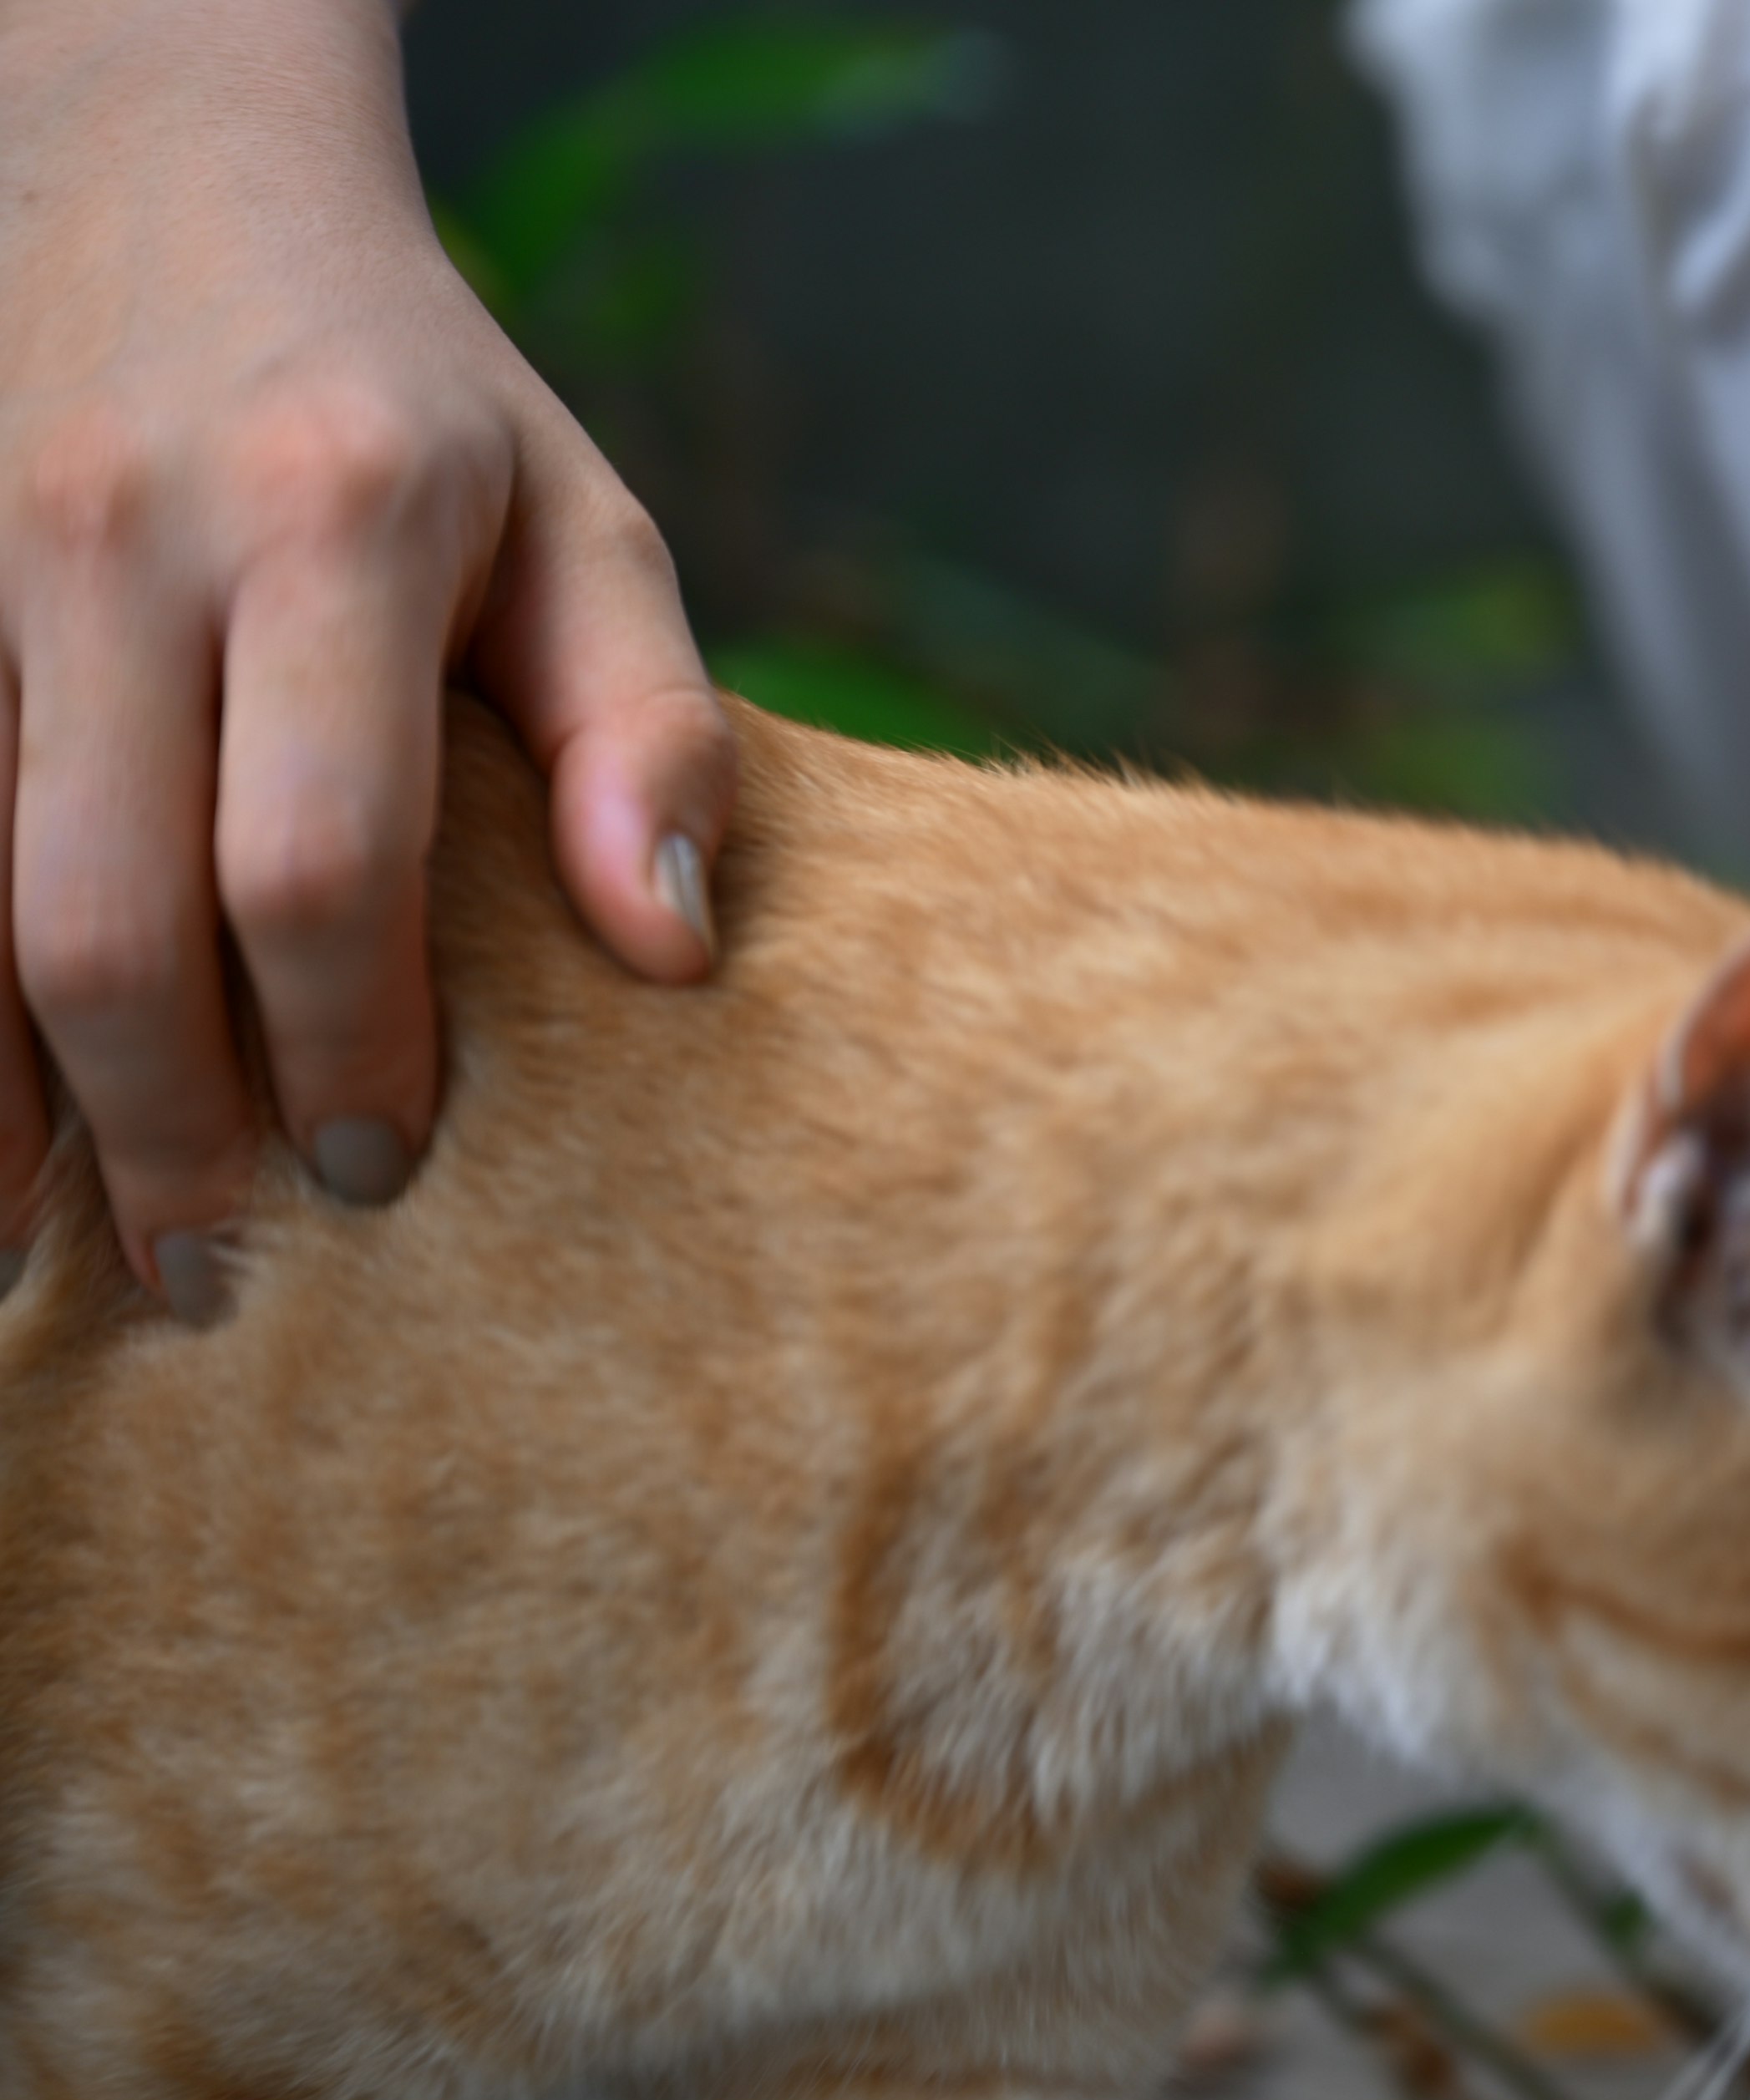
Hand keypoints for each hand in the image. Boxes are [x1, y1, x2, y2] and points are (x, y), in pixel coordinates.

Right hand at [0, 0, 734, 1318]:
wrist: (160, 162)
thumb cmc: (418, 393)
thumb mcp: (583, 517)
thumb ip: (643, 726)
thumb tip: (670, 953)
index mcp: (330, 522)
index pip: (317, 858)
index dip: (345, 1045)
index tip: (386, 1169)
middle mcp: (115, 540)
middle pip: (103, 916)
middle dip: (160, 1132)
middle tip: (226, 1274)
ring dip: (5, 1111)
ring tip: (74, 1257)